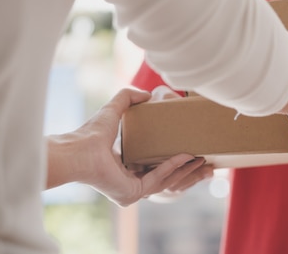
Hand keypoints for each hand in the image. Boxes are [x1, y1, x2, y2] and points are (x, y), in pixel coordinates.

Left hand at [46, 87, 207, 205]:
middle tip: (207, 161)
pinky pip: (158, 180)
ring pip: (167, 181)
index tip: (194, 150)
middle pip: (167, 176)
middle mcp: (130, 181)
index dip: (177, 159)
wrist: (80, 150)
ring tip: (203, 159)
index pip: (158, 165)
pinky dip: (173, 167)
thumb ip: (128, 97)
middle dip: (189, 170)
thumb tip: (146, 94)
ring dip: (186, 170)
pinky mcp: (132, 193)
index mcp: (127, 166)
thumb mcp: (114, 109)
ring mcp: (132, 190)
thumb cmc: (90, 133)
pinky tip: (186, 156)